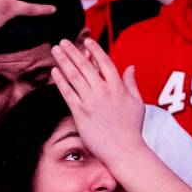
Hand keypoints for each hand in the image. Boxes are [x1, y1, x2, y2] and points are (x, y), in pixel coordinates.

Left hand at [51, 38, 146, 169]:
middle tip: (63, 42)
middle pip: (85, 66)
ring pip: (74, 76)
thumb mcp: (137, 102)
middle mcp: (104, 91)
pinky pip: (68, 93)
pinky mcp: (80, 113)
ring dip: (63, 61)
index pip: (104, 62)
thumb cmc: (132, 128)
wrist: (124, 150)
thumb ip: (131, 83)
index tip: (86, 41)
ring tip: (55, 50)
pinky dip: (60, 81)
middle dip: (73, 52)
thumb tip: (130, 67)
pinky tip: (54, 71)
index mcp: (118, 87)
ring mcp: (91, 102)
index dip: (94, 50)